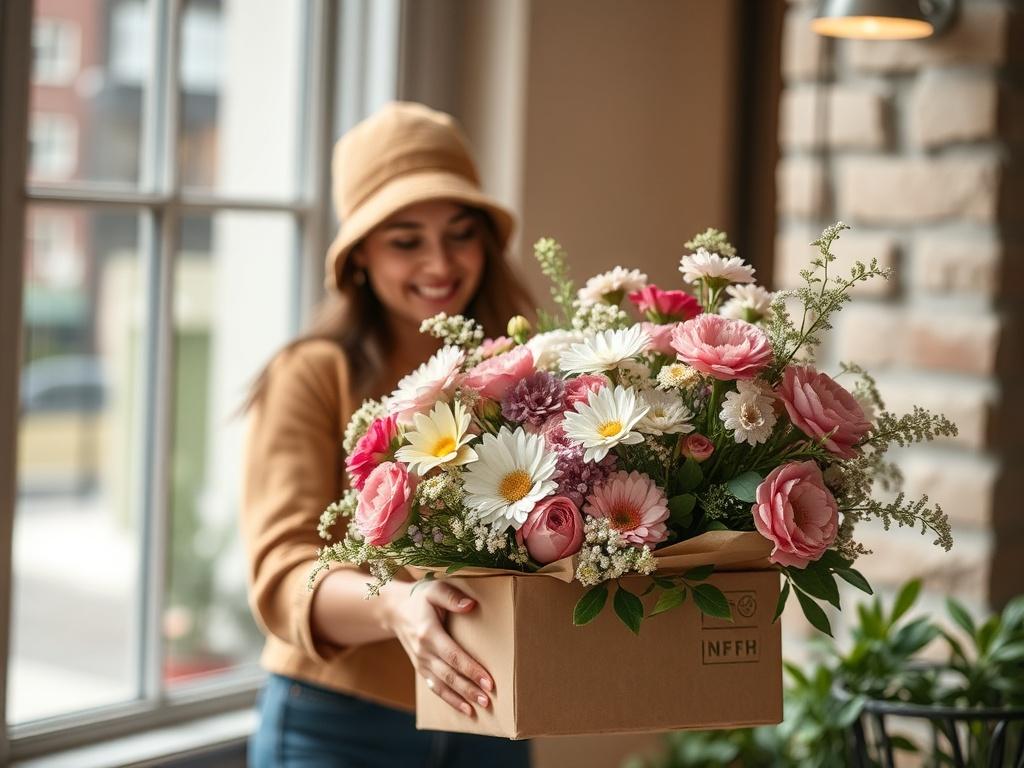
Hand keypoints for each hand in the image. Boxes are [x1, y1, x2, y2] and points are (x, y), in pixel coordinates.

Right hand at [383, 580, 492, 717]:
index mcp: (428, 633)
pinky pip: (435, 688)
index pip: (453, 656)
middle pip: (449, 675)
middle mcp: (423, 651)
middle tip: (489, 699)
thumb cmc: (420, 597)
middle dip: (469, 689)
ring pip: (442, 685)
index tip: (488, 681)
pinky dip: (450, 700)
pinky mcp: (421, 668)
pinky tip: (465, 709)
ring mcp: (420, 662)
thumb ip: (452, 597)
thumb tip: (471, 605)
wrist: (395, 610)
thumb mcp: (435, 589)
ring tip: (480, 707)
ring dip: (461, 698)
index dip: (471, 669)